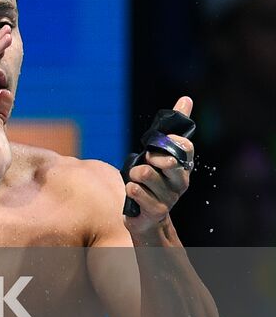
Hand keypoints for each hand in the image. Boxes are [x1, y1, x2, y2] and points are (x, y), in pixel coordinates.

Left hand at [124, 96, 194, 235]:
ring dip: (134, 174)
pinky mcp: (155, 210)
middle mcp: (181, 181)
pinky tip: (134, 194)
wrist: (147, 217)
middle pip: (167, 160)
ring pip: (145, 173)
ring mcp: (170, 198)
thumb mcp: (161, 153)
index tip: (157, 145)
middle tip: (146, 164)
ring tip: (137, 181)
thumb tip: (186, 99)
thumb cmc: (153, 180)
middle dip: (150, 158)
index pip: (184, 145)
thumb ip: (172, 128)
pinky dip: (130, 188)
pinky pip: (135, 189)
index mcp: (184, 165)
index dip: (168, 141)